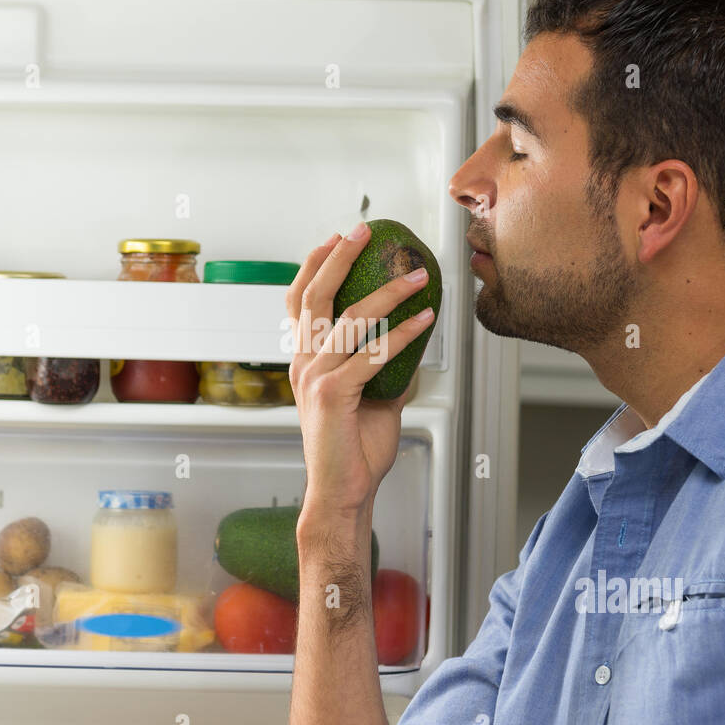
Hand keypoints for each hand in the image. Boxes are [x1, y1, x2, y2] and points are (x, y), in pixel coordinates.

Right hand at [285, 221, 436, 521]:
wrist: (343, 492)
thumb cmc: (354, 450)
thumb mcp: (370, 396)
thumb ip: (380, 366)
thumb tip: (410, 340)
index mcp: (305, 362)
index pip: (300, 302)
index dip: (314, 266)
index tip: (335, 238)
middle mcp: (303, 364)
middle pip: (316, 296)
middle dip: (340, 258)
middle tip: (364, 232)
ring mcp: (315, 378)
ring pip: (350, 319)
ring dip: (388, 292)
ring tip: (417, 277)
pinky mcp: (332, 395)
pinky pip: (372, 354)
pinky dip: (402, 334)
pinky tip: (424, 321)